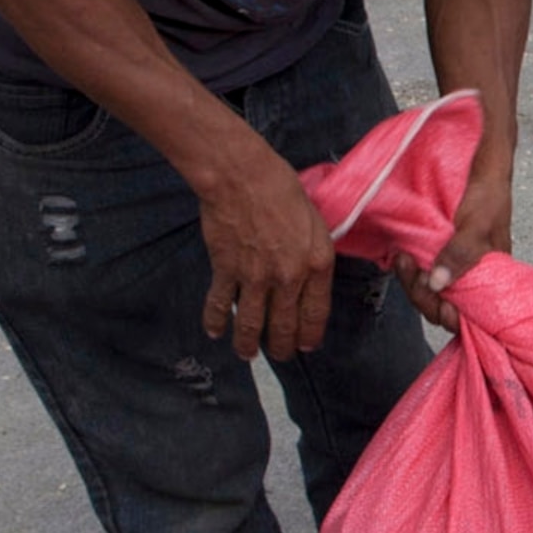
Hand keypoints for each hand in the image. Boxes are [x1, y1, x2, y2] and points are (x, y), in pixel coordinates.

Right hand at [198, 140, 336, 362]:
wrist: (242, 176)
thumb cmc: (282, 189)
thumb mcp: (315, 222)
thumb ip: (313, 254)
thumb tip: (309, 277)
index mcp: (317, 263)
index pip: (317, 312)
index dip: (311, 334)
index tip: (307, 346)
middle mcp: (289, 277)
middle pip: (286, 324)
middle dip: (282, 346)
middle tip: (279, 356)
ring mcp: (256, 276)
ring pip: (253, 323)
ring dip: (249, 344)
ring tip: (247, 354)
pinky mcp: (227, 270)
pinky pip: (221, 305)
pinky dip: (216, 321)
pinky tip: (215, 332)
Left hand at [394, 166, 512, 329]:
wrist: (481, 159)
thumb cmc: (489, 191)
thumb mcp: (478, 223)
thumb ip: (461, 254)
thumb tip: (438, 284)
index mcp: (490, 275)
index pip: (467, 312)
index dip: (449, 313)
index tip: (436, 301)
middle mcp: (470, 273)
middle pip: (441, 302)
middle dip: (421, 291)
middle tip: (408, 265)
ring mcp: (452, 262)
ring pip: (428, 287)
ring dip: (411, 277)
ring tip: (402, 257)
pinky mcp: (437, 248)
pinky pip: (422, 268)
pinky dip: (410, 265)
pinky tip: (402, 253)